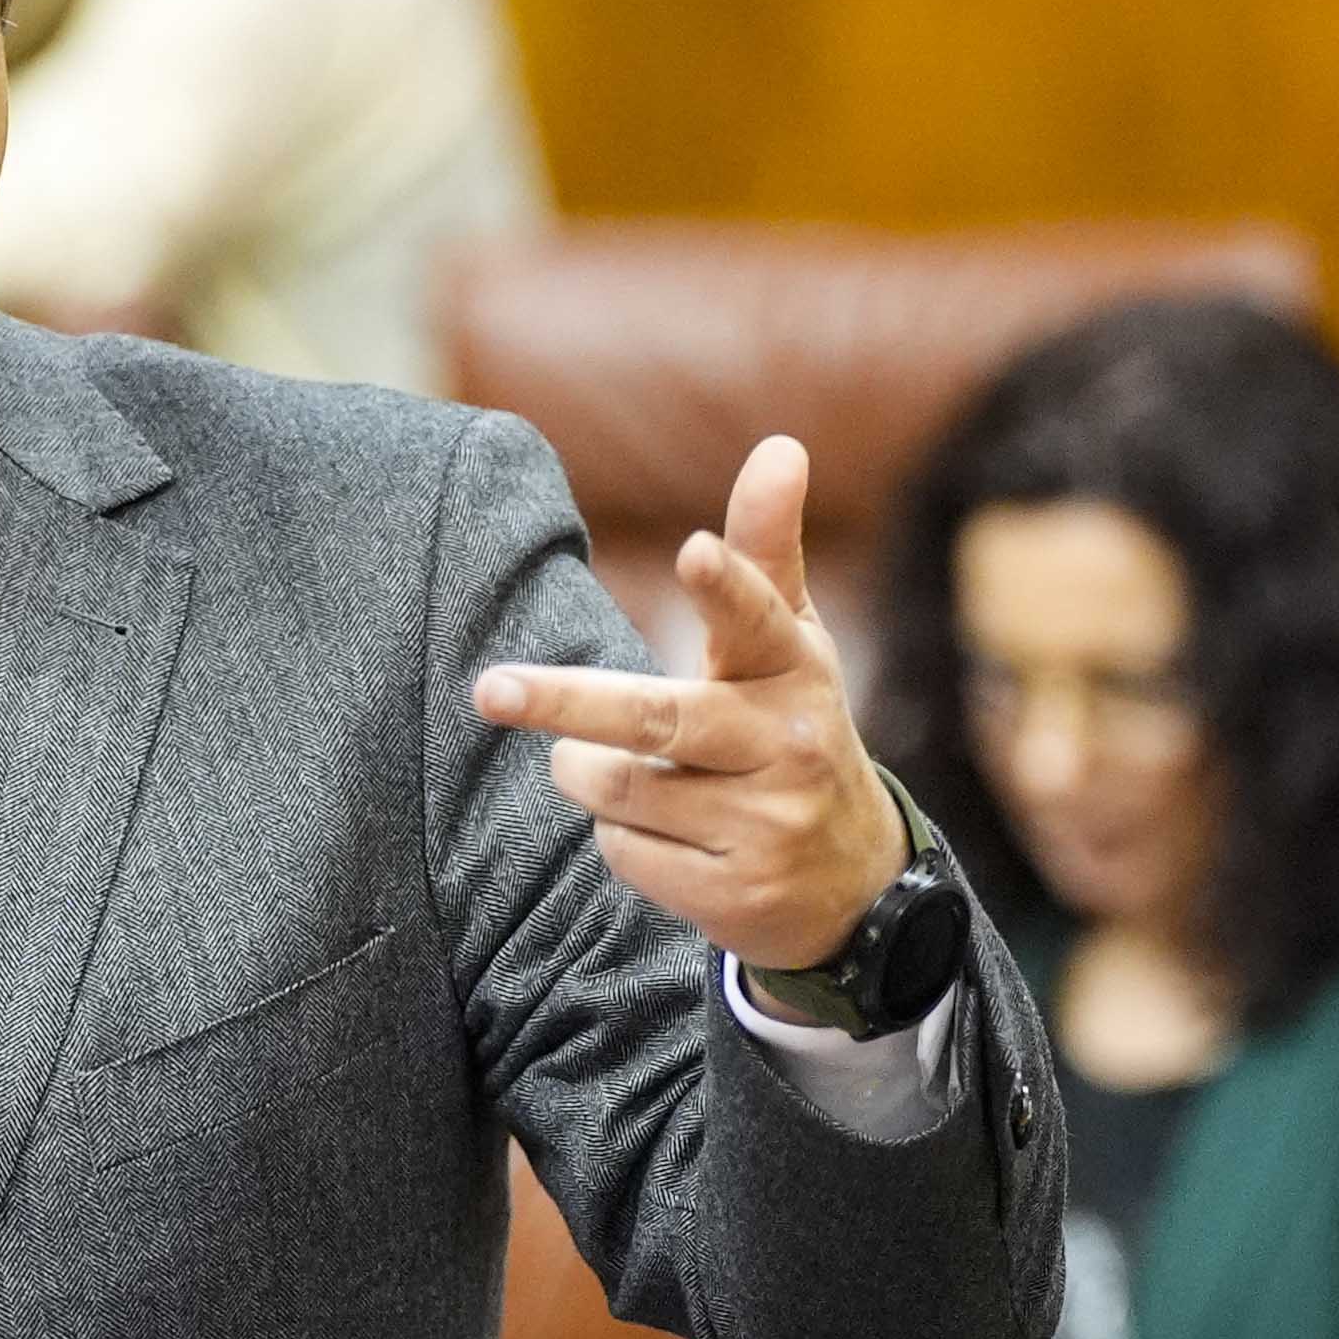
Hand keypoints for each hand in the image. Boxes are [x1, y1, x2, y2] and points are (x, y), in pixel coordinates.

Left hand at [470, 435, 908, 974]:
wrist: (848, 882)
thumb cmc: (789, 729)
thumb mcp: (789, 645)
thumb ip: (765, 550)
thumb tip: (780, 443)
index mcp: (795, 672)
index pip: (759, 620)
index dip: (725, 587)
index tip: (691, 549)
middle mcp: (788, 746)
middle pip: (657, 719)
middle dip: (570, 702)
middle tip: (491, 688)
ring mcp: (765, 826)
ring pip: (621, 791)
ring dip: (590, 774)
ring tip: (611, 766)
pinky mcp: (734, 895)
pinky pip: (627, 854)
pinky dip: (621, 841)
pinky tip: (665, 838)